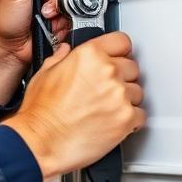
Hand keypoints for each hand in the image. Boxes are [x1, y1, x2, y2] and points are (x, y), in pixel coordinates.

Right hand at [5, 32, 144, 181]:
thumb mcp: (44, 73)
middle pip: (132, 66)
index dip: (117, 50)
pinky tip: (111, 120)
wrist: (42, 140)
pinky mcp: (127, 119)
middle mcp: (108, 71)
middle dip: (121, 76)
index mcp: (89, 55)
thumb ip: (61, 57)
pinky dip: (130, 120)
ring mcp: (120, 95)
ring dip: (126, 98)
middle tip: (104, 88)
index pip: (122, 41)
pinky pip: (140, 115)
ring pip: (137, 91)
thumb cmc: (41, 111)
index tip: (115, 57)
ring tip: (105, 107)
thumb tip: (66, 51)